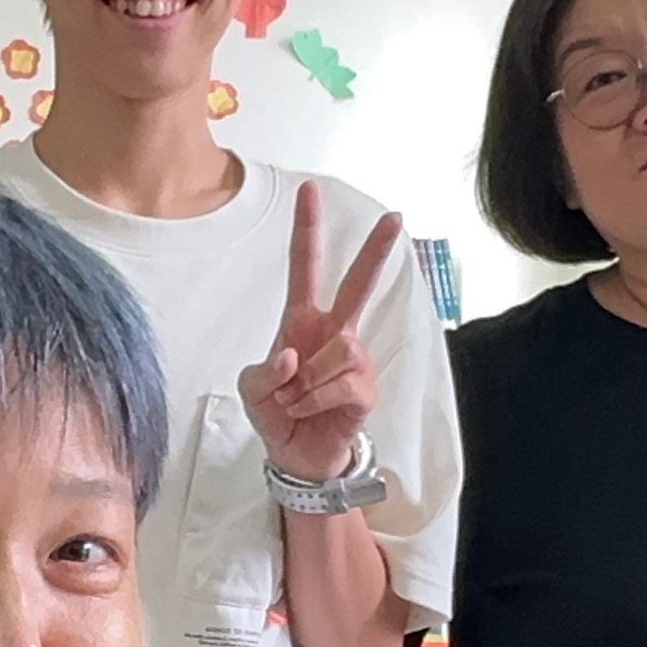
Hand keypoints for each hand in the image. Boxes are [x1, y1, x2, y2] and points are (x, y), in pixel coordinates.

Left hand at [238, 182, 404, 488]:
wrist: (296, 456)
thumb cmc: (276, 412)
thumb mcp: (252, 390)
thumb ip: (264, 373)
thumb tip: (294, 356)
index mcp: (302, 321)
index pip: (305, 267)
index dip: (307, 230)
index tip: (309, 190)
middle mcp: (333, 332)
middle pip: (358, 284)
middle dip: (375, 251)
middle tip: (394, 217)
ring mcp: (353, 359)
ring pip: (336, 352)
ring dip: (305, 381)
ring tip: (295, 399)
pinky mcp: (364, 389)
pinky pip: (339, 384)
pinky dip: (314, 401)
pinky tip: (309, 411)